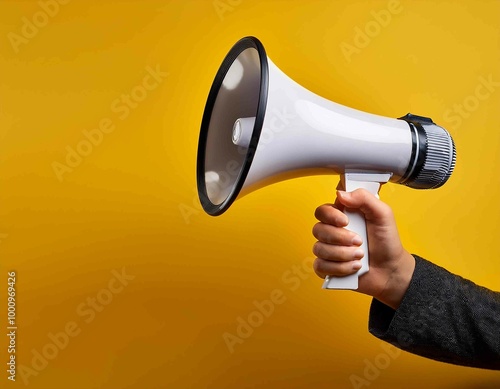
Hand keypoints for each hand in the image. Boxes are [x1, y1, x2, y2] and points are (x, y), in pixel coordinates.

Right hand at [312, 189, 414, 308]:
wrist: (391, 269)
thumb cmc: (387, 242)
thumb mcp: (382, 215)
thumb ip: (364, 198)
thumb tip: (341, 193)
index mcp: (342, 216)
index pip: (322, 211)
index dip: (330, 216)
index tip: (345, 221)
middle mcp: (332, 232)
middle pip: (318, 230)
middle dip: (340, 238)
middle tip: (359, 241)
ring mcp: (328, 250)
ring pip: (319, 249)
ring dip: (343, 254)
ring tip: (360, 256)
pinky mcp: (327, 267)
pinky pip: (320, 266)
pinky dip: (339, 268)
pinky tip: (353, 267)